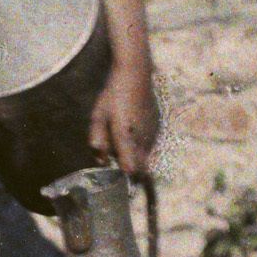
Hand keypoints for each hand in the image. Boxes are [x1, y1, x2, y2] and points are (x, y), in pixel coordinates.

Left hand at [88, 60, 159, 178]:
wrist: (135, 75)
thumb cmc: (113, 95)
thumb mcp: (99, 116)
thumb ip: (98, 139)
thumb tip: (101, 159)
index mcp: (126, 135)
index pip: (132, 167)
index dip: (129, 177)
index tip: (125, 182)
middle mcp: (143, 136)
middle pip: (142, 165)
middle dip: (132, 168)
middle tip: (120, 160)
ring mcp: (153, 132)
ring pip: (146, 154)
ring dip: (136, 155)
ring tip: (123, 138)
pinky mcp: (158, 126)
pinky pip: (150, 143)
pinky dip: (141, 144)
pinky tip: (132, 129)